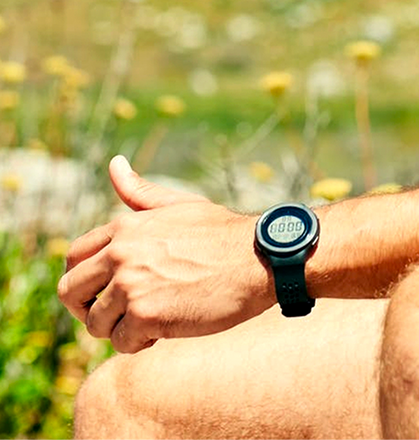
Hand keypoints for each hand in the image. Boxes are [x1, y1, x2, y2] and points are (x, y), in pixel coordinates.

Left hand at [56, 156, 273, 353]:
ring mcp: (130, 283)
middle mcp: (121, 252)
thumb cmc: (222, 233)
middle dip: (88, 308)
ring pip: (94, 322)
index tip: (105, 290)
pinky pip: (121, 342)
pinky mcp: (145, 314)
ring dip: (119, 328)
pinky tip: (165, 329)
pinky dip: (140, 343)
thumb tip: (114, 163)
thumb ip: (141, 193)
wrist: (260, 258)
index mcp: (125, 226)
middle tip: (119, 313)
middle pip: (70, 291)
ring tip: (152, 319)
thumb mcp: (180, 206)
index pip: (73, 257)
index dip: (83, 279)